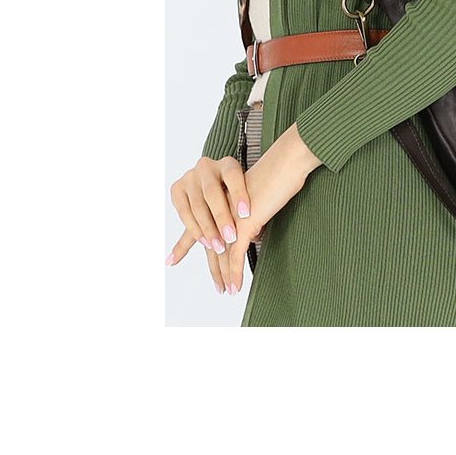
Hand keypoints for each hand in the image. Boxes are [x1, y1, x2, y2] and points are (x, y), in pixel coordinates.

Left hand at [168, 125, 320, 295]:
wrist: (284, 164)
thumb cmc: (276, 175)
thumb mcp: (258, 199)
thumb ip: (250, 217)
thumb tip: (252, 234)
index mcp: (219, 201)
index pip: (197, 225)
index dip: (185, 244)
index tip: (171, 259)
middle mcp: (218, 209)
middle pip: (209, 244)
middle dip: (213, 268)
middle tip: (216, 287)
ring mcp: (228, 217)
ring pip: (221, 253)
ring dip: (223, 274)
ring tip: (225, 290)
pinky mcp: (242, 224)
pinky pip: (235, 255)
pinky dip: (235, 273)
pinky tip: (234, 287)